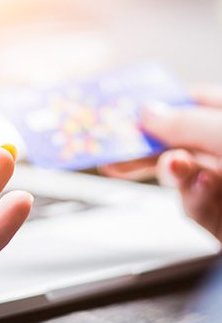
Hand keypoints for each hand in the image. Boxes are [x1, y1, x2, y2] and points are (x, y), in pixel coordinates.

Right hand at [102, 85, 221, 241]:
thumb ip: (187, 123)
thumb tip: (147, 113)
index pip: (184, 104)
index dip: (151, 107)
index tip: (116, 113)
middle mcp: (220, 148)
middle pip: (171, 143)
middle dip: (144, 148)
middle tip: (110, 152)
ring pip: (179, 178)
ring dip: (173, 173)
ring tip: (176, 166)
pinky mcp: (221, 218)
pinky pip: (194, 208)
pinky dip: (193, 199)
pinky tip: (202, 187)